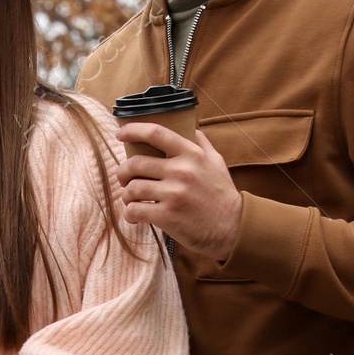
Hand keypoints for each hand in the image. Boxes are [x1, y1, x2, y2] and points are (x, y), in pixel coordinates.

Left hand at [116, 122, 242, 262]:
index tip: (120, 134)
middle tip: (124, 179)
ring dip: (126, 195)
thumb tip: (189, 127)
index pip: (155, 133)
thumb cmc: (222, 194)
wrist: (233, 228)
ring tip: (131, 199)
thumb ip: (201, 143)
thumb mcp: (216, 162)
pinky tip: (134, 215)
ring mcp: (174, 194)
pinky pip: (135, 210)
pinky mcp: (167, 216)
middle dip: (123, 171)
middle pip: (135, 163)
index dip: (132, 130)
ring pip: (132, 188)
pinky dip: (129, 213)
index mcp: (191, 154)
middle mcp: (182, 171)